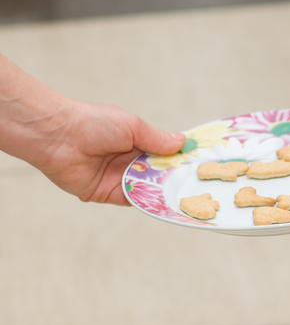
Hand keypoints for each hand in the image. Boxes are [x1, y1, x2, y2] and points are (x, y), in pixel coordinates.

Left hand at [30, 100, 184, 205]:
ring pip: (147, 188)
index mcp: (134, 142)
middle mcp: (127, 161)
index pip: (162, 153)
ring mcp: (117, 177)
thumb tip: (182, 143)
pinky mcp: (105, 193)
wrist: (56, 136)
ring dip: (163, 190)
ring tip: (186, 193)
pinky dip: (146, 201)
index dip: (178, 158)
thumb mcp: (133, 127)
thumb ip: (157, 139)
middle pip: (157, 173)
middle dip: (174, 177)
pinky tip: (163, 201)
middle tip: (197, 182)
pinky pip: (131, 200)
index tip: (198, 163)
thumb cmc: (93, 123)